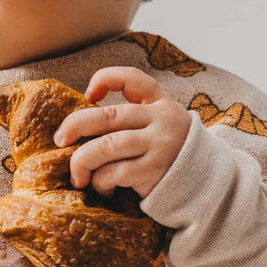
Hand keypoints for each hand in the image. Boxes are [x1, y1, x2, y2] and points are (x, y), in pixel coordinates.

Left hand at [51, 66, 191, 198]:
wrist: (207, 185)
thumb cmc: (171, 154)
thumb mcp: (161, 126)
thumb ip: (133, 118)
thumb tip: (82, 123)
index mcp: (160, 104)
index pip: (132, 79)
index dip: (105, 79)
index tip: (89, 94)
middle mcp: (160, 120)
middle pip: (107, 116)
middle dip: (75, 126)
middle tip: (60, 139)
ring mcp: (158, 145)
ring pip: (105, 146)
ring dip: (82, 161)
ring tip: (77, 175)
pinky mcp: (154, 171)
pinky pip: (114, 172)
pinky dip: (100, 181)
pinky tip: (103, 187)